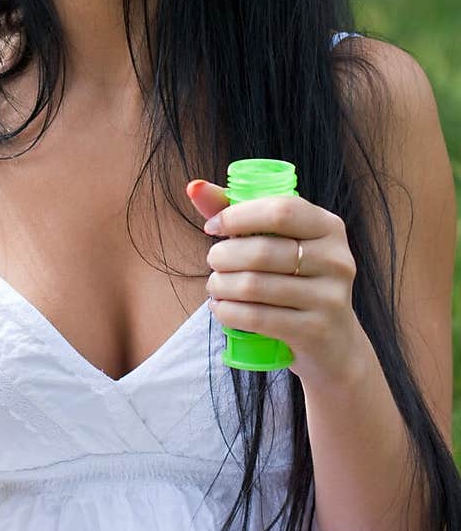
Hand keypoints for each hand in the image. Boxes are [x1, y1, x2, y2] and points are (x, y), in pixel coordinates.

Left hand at [186, 179, 362, 382]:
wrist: (334, 343)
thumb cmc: (296, 279)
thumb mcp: (279, 242)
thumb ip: (239, 214)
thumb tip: (194, 186)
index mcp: (329, 227)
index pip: (280, 210)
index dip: (238, 216)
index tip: (212, 227)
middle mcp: (336, 259)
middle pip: (262, 251)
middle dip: (223, 255)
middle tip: (212, 261)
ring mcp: (330, 297)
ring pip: (254, 285)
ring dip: (221, 285)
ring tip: (214, 285)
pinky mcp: (315, 330)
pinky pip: (257, 318)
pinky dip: (228, 311)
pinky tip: (221, 308)